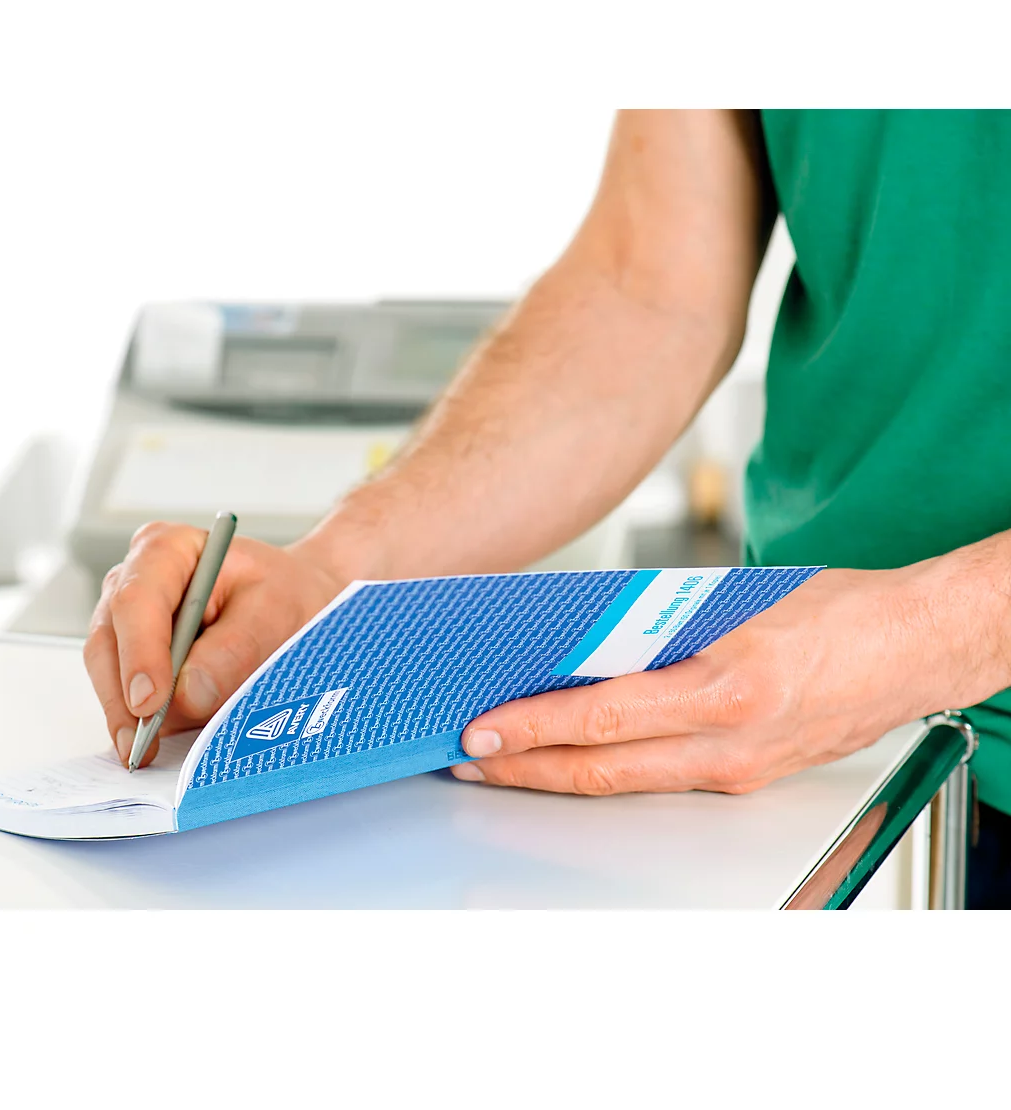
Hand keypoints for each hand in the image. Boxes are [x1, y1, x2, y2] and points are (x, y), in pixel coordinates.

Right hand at [84, 523, 345, 767]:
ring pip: (106, 670)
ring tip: (147, 752)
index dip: (139, 652)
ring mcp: (124, 619)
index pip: (137, 599)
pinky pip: (120, 690)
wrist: (290, 604)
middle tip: (141, 745)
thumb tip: (187, 693)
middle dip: (122, 697)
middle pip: (108, 639)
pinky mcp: (129, 655)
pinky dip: (134, 720)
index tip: (150, 701)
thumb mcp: (275, 613)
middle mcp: (134, 579)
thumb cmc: (282, 597)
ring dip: (124, 715)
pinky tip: (150, 744)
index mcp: (167, 550)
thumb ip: (234, 649)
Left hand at [450, 565, 969, 795]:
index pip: (604, 716)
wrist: (916, 650)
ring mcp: (738, 772)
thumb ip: (660, 624)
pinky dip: (605, 770)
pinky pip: (659, 779)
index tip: (480, 729)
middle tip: (465, 758)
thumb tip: (578, 637)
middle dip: (522, 768)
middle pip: (601, 768)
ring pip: (624, 783)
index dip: (533, 727)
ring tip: (501, 763)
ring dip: (554, 776)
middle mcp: (730, 744)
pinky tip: (571, 757)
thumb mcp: (739, 598)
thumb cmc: (839, 612)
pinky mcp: (744, 779)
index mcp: (728, 688)